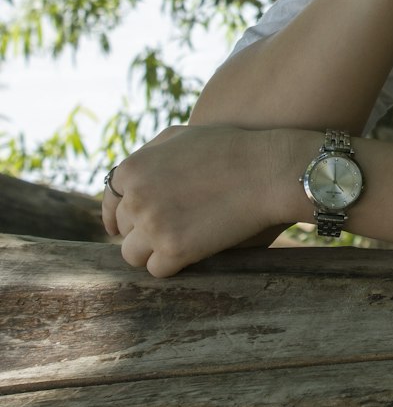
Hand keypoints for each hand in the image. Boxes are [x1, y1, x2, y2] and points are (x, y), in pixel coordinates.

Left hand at [102, 124, 308, 277]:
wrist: (267, 170)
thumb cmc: (228, 148)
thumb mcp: (178, 136)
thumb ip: (146, 157)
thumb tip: (123, 183)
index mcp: (131, 169)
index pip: (111, 202)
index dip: (121, 214)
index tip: (126, 227)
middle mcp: (136, 198)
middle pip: (124, 229)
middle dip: (142, 230)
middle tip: (170, 228)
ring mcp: (154, 226)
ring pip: (132, 254)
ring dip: (151, 252)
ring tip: (176, 244)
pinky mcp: (175, 250)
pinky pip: (157, 270)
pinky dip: (171, 265)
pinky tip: (190, 254)